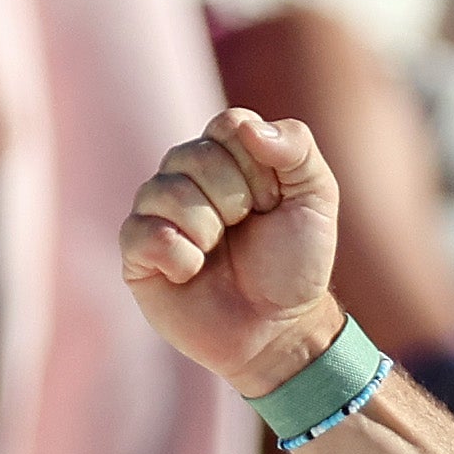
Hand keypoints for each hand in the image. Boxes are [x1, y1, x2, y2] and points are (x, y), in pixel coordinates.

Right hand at [122, 107, 347, 397]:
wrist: (279, 328)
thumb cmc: (296, 262)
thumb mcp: (316, 199)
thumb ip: (297, 148)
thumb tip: (250, 128)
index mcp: (227, 156)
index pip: (228, 125)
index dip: (257, 168)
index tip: (272, 202)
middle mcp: (185, 176)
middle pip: (193, 154)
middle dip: (234, 199)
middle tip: (247, 230)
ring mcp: (157, 212)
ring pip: (165, 190)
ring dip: (207, 229)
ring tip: (219, 254)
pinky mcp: (137, 253)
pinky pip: (142, 232)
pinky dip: (179, 255)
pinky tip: (193, 271)